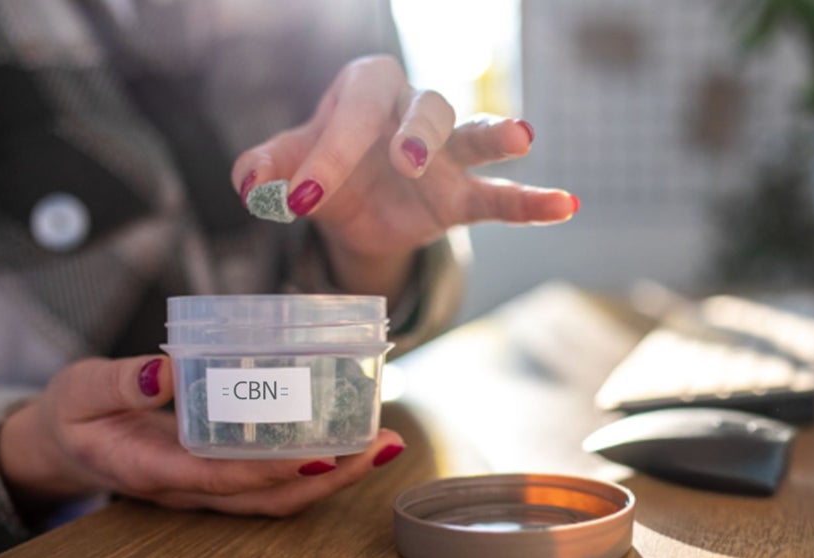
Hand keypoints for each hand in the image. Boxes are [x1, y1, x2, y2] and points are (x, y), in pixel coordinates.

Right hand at [0, 355, 403, 521]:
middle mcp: (190, 487)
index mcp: (153, 468)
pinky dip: (317, 464)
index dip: (274, 471)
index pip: (222, 478)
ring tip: (383, 444)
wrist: (65, 445)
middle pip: (269, 498)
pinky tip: (350, 438)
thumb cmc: (75, 415)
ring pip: (279, 496)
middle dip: (330, 479)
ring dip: (336, 476)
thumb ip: (118, 383)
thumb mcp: (79, 391)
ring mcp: (209, 486)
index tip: (322, 456)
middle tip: (381, 446)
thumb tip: (165, 370)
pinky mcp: (221, 473)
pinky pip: (274, 480)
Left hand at [230, 54, 577, 299]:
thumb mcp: (286, 166)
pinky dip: (531, 201)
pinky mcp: (461, 195)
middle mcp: (411, 111)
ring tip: (521, 136)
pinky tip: (565, 203)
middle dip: (417, 133)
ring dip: (495, 136)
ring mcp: (445, 153)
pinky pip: (499, 196)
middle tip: (406, 161)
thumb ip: (265, 166)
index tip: (298, 199)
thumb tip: (248, 185)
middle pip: (426, 109)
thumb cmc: (321, 169)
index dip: (326, 153)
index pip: (353, 113)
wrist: (353, 210)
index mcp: (363, 91)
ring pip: (471, 135)